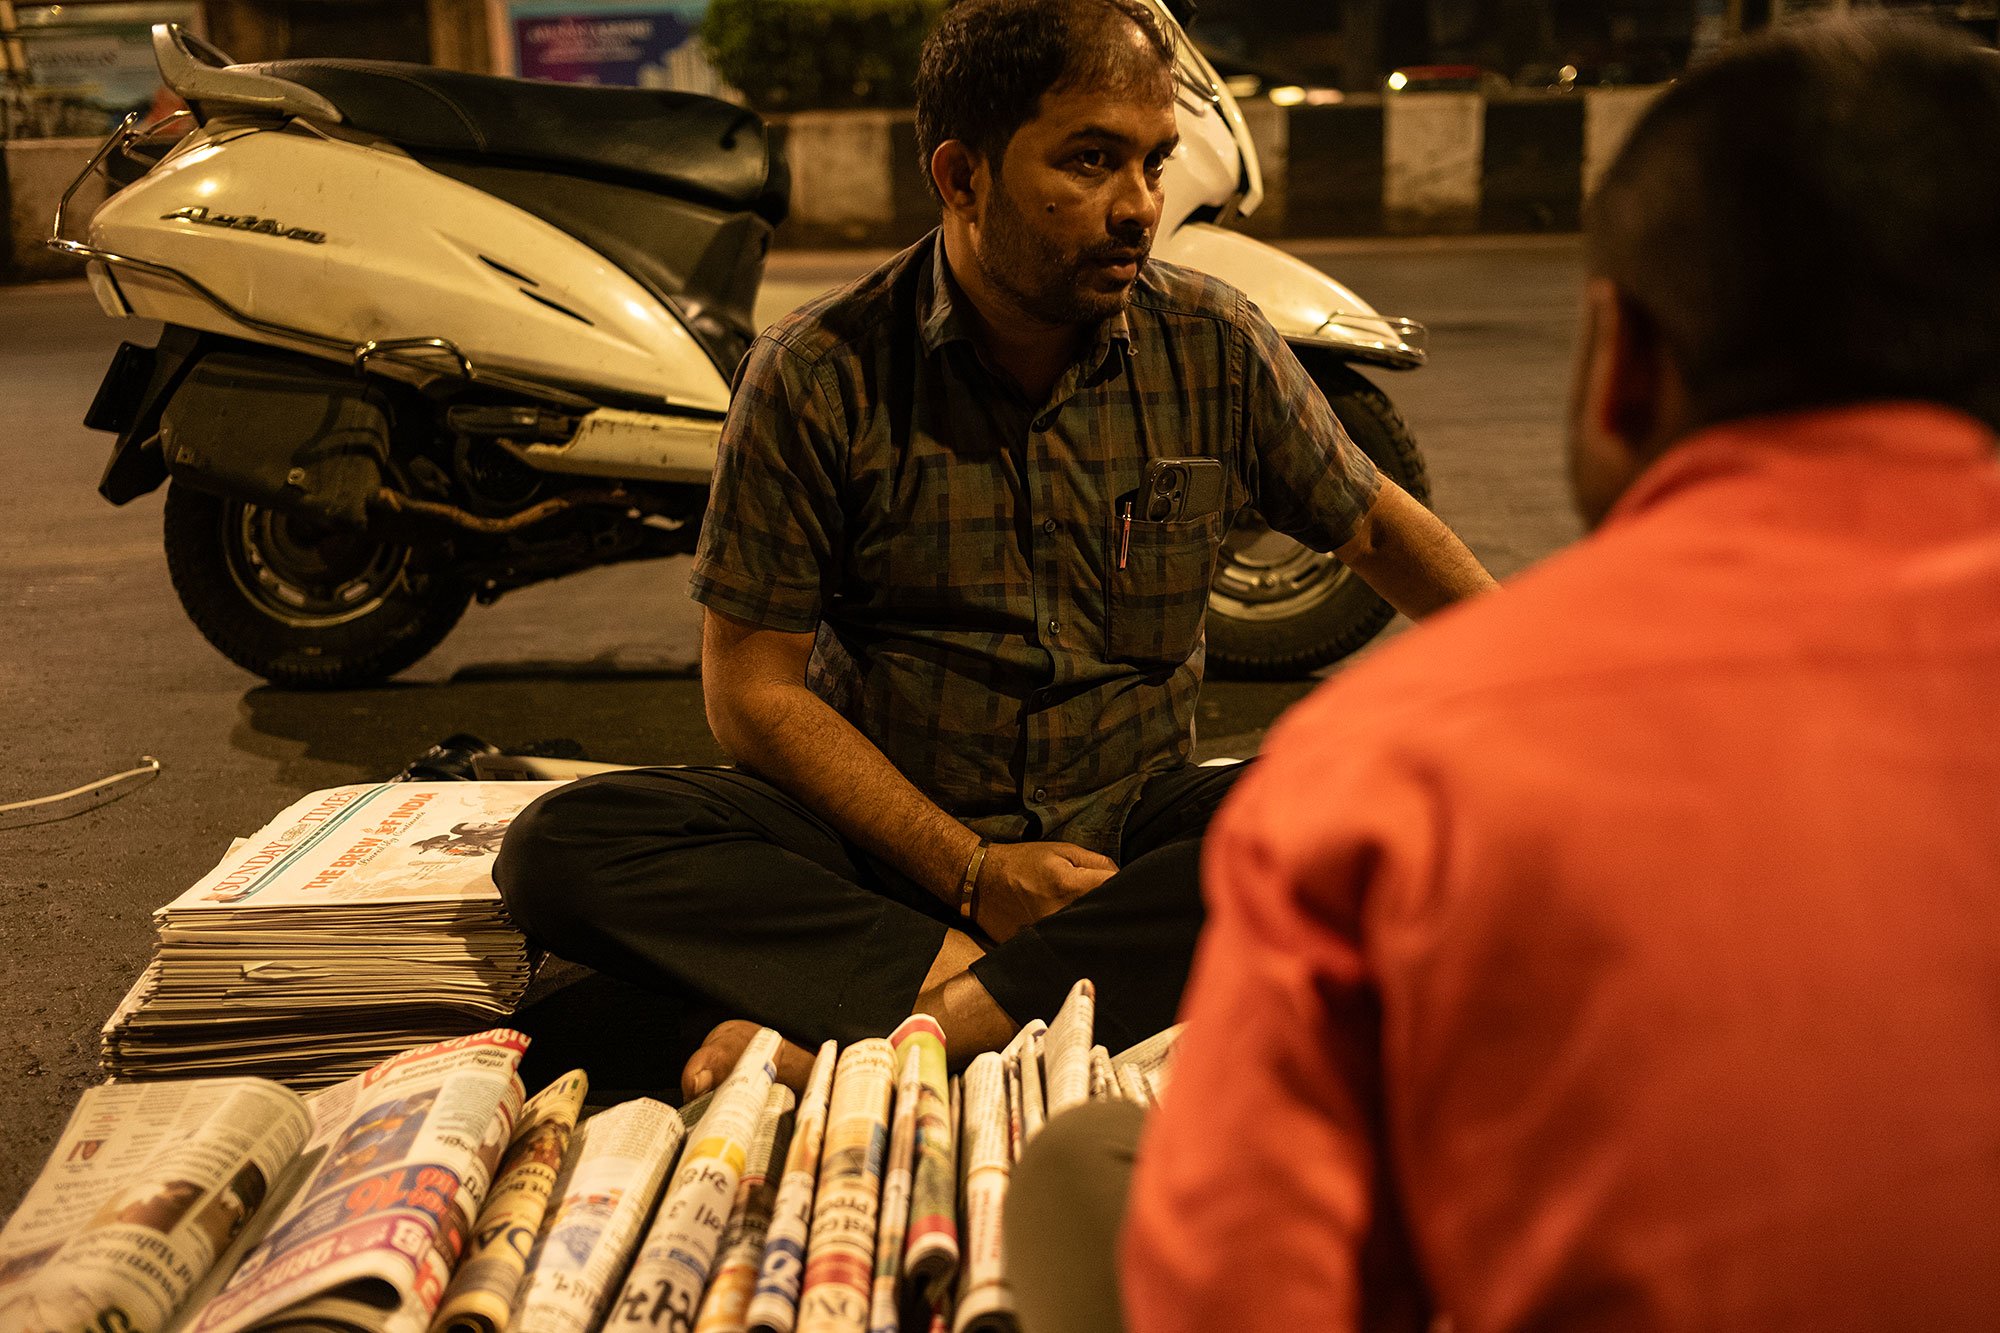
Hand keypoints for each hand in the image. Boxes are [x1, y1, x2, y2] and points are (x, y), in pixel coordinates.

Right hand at [974, 841, 1116, 942]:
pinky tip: (1074, 931)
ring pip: (1088, 935)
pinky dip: (1076, 939)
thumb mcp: (1062, 851)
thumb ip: (1097, 863)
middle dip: (1112, 911)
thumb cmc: (1024, 863)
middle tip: (1113, 907)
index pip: (1113, 890)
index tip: (1130, 890)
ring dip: (1094, 926)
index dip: (1126, 889)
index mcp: (1068, 886)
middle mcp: (1061, 914)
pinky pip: (1068, 945)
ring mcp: (1049, 935)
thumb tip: (1122, 879)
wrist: (981, 882)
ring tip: (1090, 918)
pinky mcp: (1039, 947)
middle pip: (1104, 918)